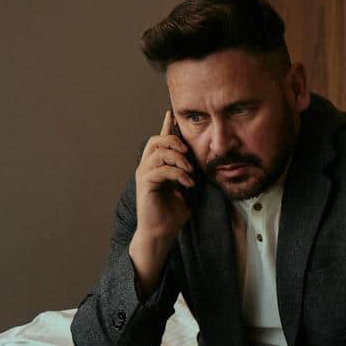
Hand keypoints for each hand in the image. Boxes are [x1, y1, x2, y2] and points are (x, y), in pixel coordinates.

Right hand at [135, 110, 194, 240]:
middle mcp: (147, 167)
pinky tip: (187, 183)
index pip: (160, 140)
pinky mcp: (145, 184)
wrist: (161, 233)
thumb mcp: (186, 189)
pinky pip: (161, 169)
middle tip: (188, 152)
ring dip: (178, 158)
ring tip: (190, 171)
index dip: (166, 126)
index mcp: (157, 166)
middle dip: (174, 141)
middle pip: (157, 140)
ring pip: (158, 152)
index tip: (171, 112)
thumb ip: (189, 174)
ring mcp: (144, 174)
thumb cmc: (173, 214)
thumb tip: (201, 165)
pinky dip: (177, 174)